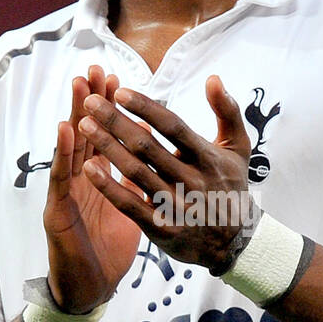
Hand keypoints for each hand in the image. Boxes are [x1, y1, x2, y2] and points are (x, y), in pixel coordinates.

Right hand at [44, 65, 144, 311]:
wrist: (90, 289)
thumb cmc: (107, 249)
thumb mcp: (130, 209)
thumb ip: (137, 181)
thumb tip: (158, 158)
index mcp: (100, 178)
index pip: (106, 136)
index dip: (112, 109)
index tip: (120, 79)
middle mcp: (80, 180)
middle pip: (86, 133)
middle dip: (91, 101)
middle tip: (96, 69)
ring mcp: (66, 194)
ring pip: (70, 149)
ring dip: (74, 115)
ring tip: (79, 88)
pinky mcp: (56, 213)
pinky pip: (60, 180)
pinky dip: (63, 154)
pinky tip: (65, 130)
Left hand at [77, 75, 253, 274]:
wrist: (233, 243)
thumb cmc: (231, 187)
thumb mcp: (239, 148)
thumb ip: (227, 111)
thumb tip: (213, 78)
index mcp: (207, 157)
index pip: (172, 126)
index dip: (145, 107)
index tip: (119, 91)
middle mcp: (191, 180)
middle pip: (147, 146)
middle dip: (114, 121)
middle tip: (90, 102)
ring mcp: (175, 205)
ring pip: (134, 172)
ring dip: (106, 147)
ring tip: (83, 125)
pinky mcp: (161, 227)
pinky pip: (130, 204)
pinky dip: (108, 186)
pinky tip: (89, 167)